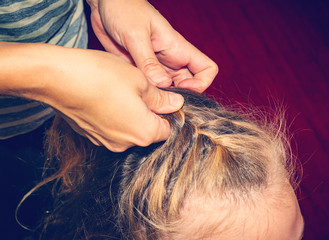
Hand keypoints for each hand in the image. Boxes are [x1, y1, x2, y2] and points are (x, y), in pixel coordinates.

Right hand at [1, 42, 183, 151]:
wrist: (58, 78)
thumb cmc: (102, 76)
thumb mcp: (140, 81)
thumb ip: (161, 98)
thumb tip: (176, 104)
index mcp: (144, 133)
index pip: (167, 130)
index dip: (167, 114)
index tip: (162, 99)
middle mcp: (126, 144)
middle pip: (147, 132)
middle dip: (148, 114)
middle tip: (140, 90)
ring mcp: (105, 142)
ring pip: (127, 129)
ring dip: (129, 114)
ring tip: (119, 91)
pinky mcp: (89, 136)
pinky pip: (110, 128)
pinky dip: (112, 116)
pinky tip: (104, 97)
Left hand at [86, 0, 217, 92]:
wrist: (105, 4)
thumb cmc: (124, 9)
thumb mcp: (136, 35)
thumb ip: (148, 61)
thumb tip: (163, 85)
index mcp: (177, 49)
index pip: (206, 69)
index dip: (200, 84)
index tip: (181, 90)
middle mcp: (170, 60)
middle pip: (188, 86)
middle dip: (179, 98)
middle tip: (161, 103)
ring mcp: (156, 67)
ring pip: (168, 90)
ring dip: (161, 99)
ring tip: (148, 104)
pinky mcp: (141, 71)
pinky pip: (150, 88)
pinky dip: (147, 96)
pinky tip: (136, 98)